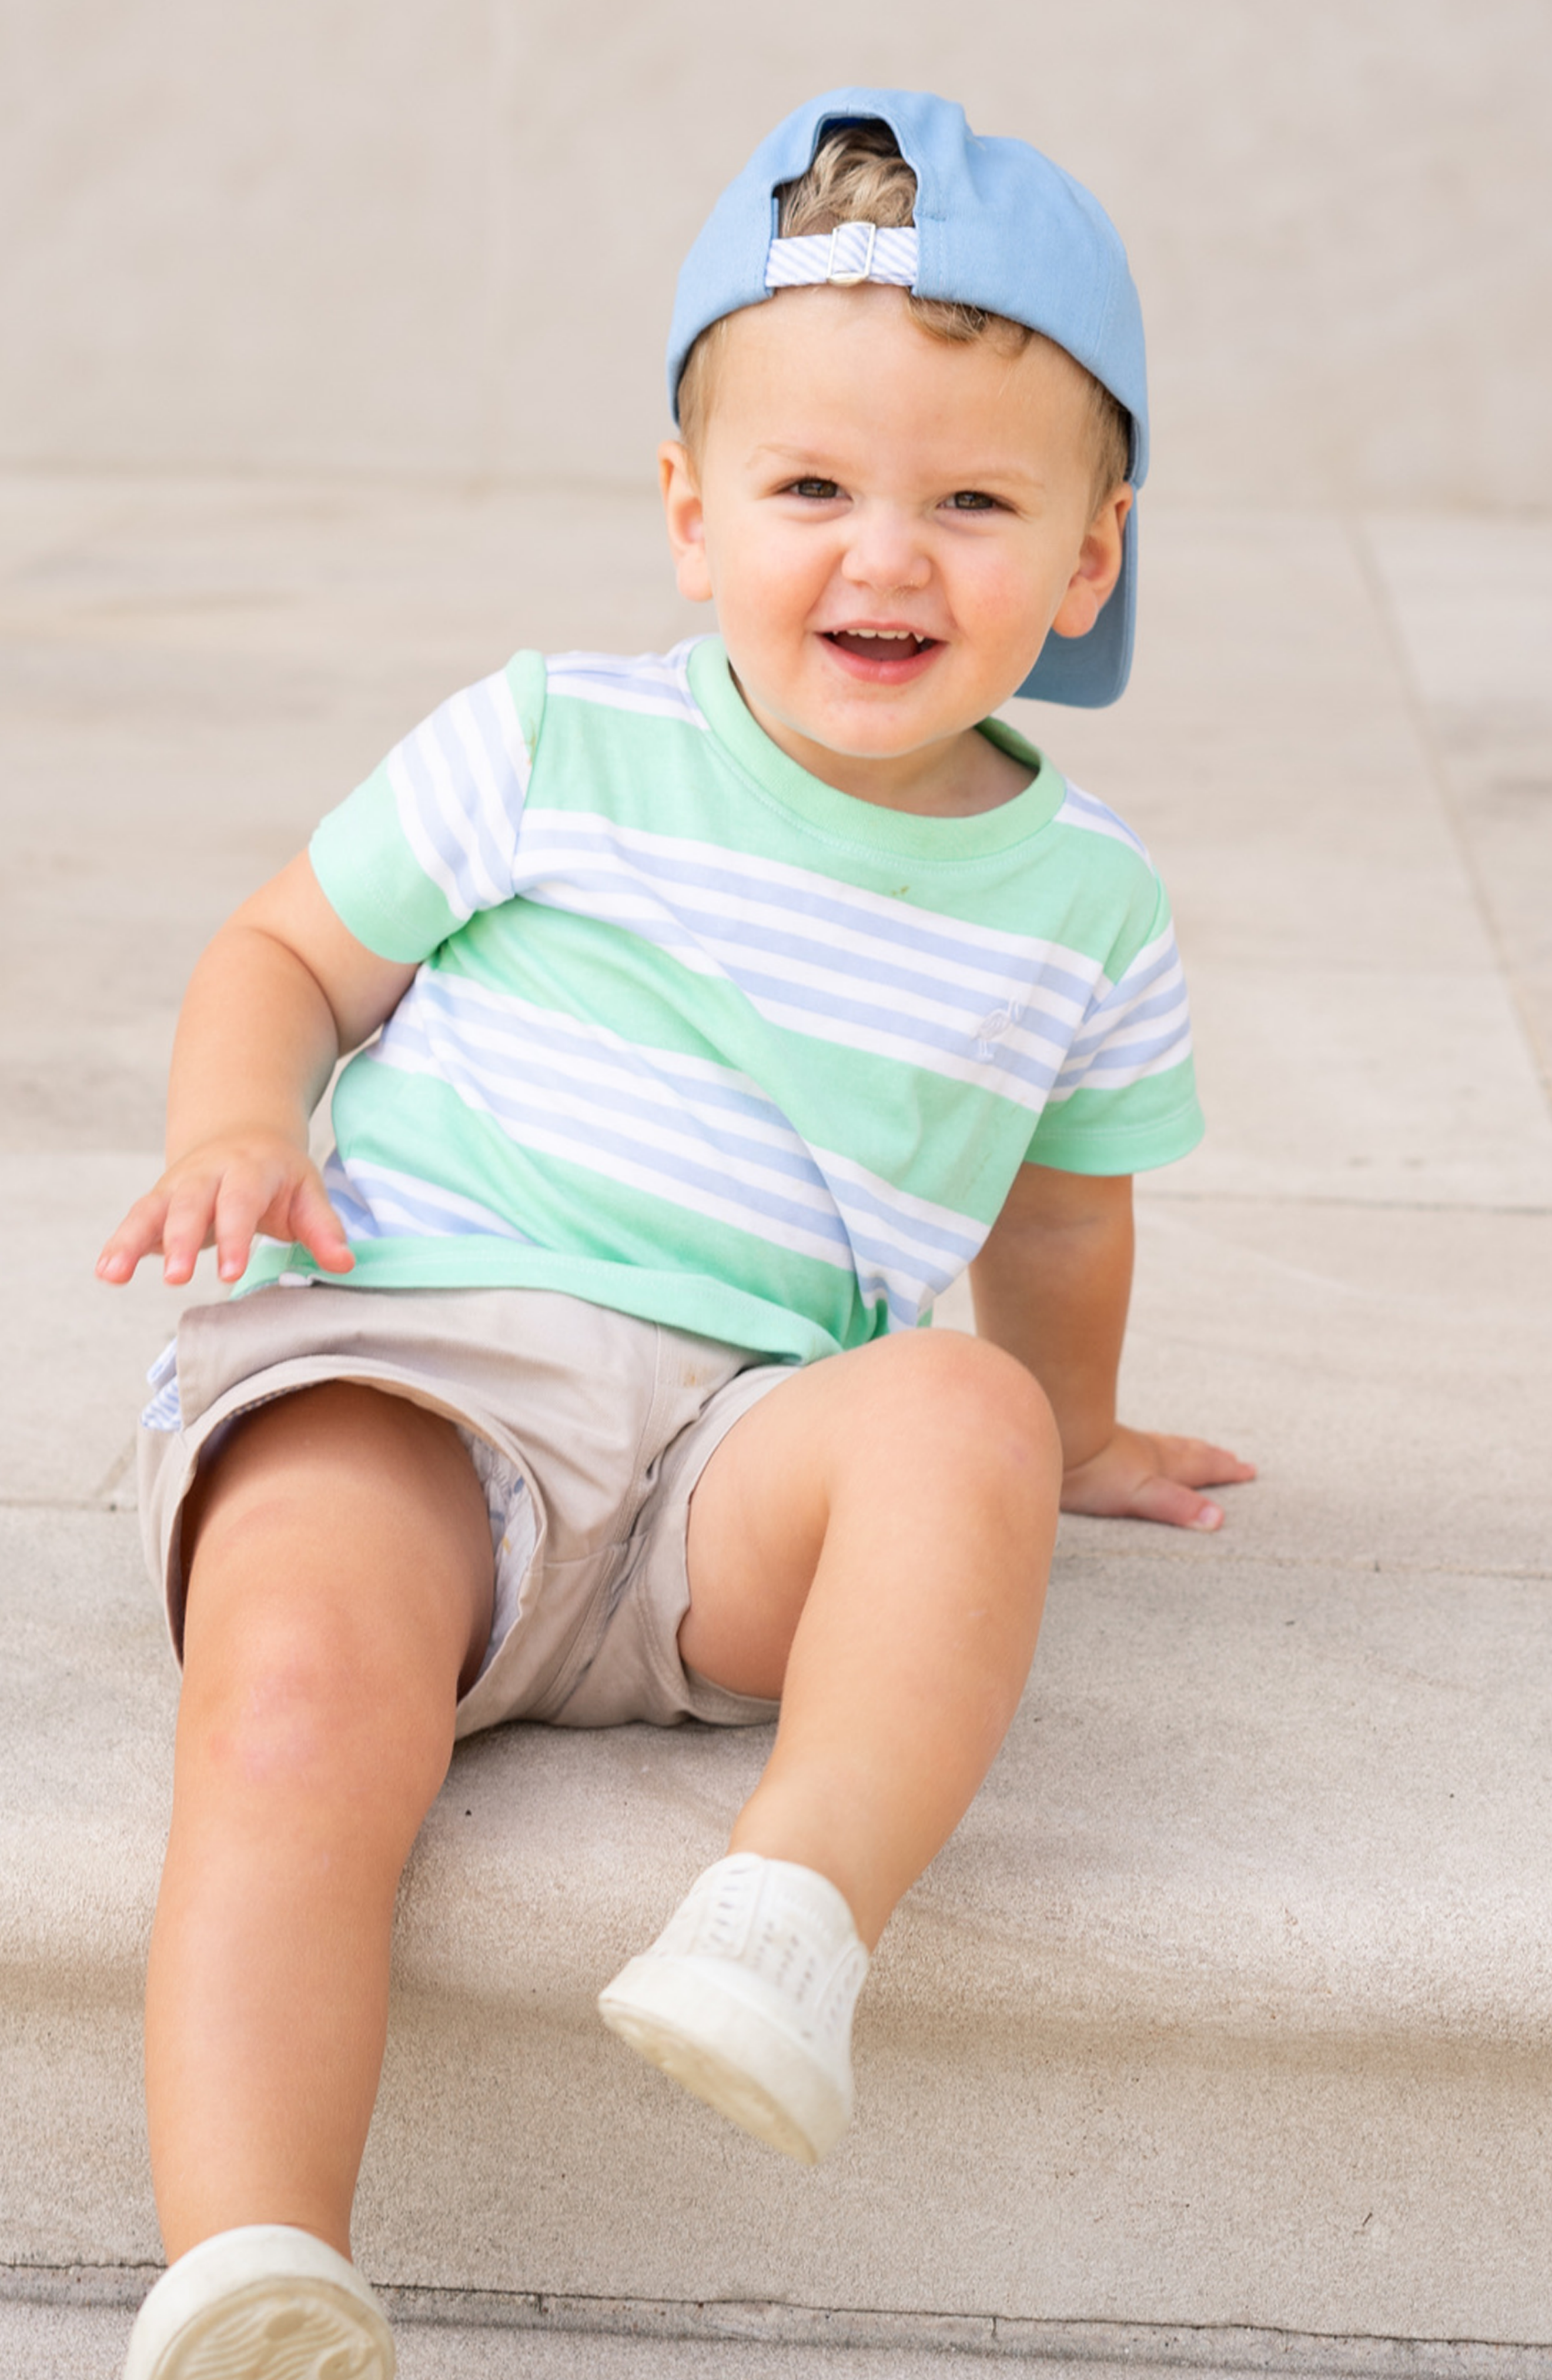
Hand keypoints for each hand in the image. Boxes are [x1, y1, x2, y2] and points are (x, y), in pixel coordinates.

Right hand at [96, 1132, 353, 1288]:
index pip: (240, 1203)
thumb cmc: (278, 1175)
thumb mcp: (307, 1192)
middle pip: (189, 1205)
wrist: (241, 1135)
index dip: (234, 1237)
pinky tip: (105, 1272)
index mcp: (249, 1170)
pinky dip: (118, 1245)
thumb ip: (323, 1229)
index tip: (230, 1273)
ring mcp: (177, 1187)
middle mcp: (207, 1175)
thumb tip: (344, 1264)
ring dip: (130, 1241)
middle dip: (179, 1240)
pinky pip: (134, 1221)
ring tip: (112, 1274)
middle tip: (175, 1278)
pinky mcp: (157, 1202)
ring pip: (150, 1210)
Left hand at [1060, 1422, 1255, 1532]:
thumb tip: (1218, 1520)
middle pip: (1187, 1452)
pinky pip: (1137, 1443)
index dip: (1225, 1469)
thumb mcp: (1141, 1494)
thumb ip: (1177, 1505)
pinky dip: (1152, 1445)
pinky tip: (1138, 1446)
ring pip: (1164, 1444)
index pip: (1201, 1466)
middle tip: (1231, 1456)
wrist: (1051, 1438)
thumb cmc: (1093, 1471)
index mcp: (1160, 1465)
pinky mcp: (1100, 1442)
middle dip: (1211, 1457)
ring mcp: (1123, 1444)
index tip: (1248, 1469)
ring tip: (1196, 1447)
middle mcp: (1146, 1451)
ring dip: (1185, 1448)